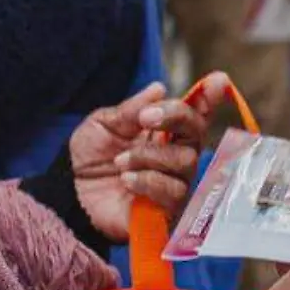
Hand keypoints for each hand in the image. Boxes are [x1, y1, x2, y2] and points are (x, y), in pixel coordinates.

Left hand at [69, 74, 232, 240]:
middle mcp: (176, 154)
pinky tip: (127, 180)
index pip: (195, 112)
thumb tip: (159, 89)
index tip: (218, 80)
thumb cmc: (91, 157)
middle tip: (144, 119)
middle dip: (174, 117)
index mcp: (164, 130)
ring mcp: (174, 181)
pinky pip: (174, 191)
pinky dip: (148, 180)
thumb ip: (131, 110)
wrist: (71, 193)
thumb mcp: (103, 124)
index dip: (211, 96)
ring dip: (149, 156)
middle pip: (197, 131)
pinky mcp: (168, 209)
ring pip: (185, 161)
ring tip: (121, 161)